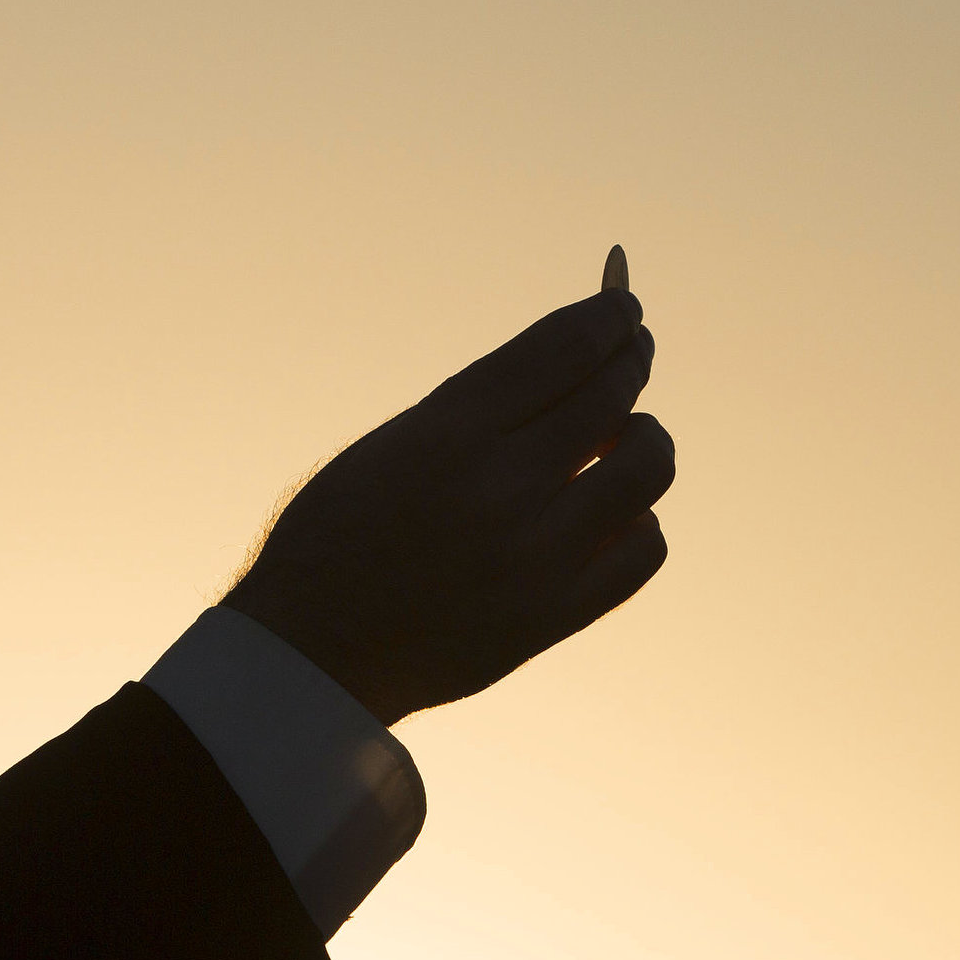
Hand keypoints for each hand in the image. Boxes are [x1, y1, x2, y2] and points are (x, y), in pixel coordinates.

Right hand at [225, 290, 672, 724]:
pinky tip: (614, 513)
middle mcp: (499, 487)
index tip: (624, 306)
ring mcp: (535, 557)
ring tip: (624, 438)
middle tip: (636, 350)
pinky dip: (640, 520)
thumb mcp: (394, 444)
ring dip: (646, 438)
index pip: (565, 347)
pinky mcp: (554, 616)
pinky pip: (644, 550)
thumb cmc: (339, 536)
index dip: (609, 316)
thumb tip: (578, 367)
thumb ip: (483, 409)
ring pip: (647, 468)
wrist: (312, 653)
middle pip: (612, 396)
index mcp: (448, 431)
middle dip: (633, 358)